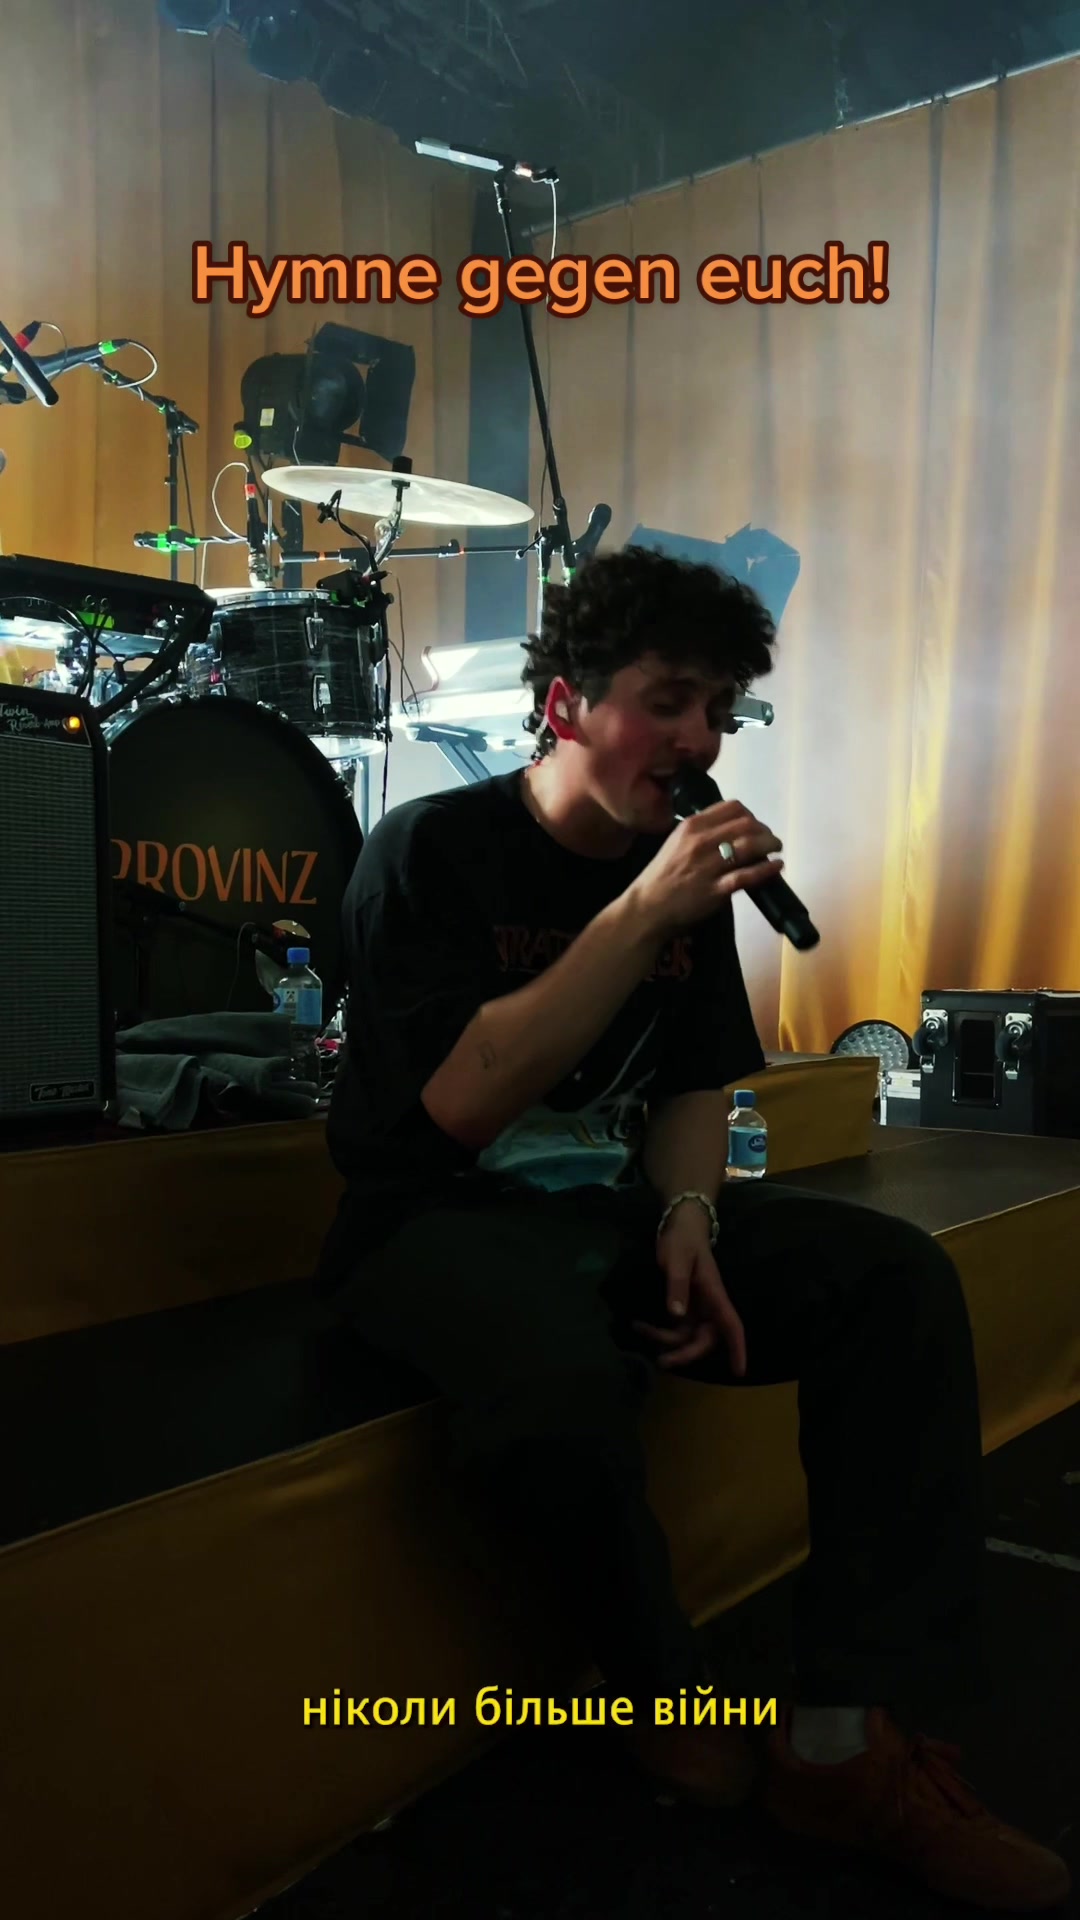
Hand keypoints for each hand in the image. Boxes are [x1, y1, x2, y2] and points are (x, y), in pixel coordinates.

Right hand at [629, 798, 783, 938]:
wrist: (647, 907)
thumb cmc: (663, 875)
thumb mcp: (677, 842)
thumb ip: (701, 832)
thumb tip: (732, 828)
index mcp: (692, 826)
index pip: (733, 807)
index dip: (751, 815)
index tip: (755, 826)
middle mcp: (701, 841)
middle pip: (747, 824)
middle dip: (765, 830)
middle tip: (770, 840)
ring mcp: (709, 866)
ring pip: (750, 845)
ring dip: (770, 845)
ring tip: (776, 849)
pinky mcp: (716, 889)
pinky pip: (748, 875)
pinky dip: (767, 869)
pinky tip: (777, 866)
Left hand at [632, 1207, 746, 1376]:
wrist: (680, 1225)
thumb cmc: (683, 1240)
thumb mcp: (678, 1261)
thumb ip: (677, 1286)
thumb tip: (676, 1316)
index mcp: (714, 1295)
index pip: (731, 1325)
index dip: (737, 1348)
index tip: (739, 1371)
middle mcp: (709, 1305)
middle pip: (706, 1339)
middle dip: (686, 1353)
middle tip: (663, 1361)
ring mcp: (696, 1306)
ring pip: (688, 1336)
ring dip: (668, 1341)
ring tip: (641, 1331)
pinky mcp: (683, 1305)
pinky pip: (676, 1327)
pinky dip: (660, 1330)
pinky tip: (640, 1325)